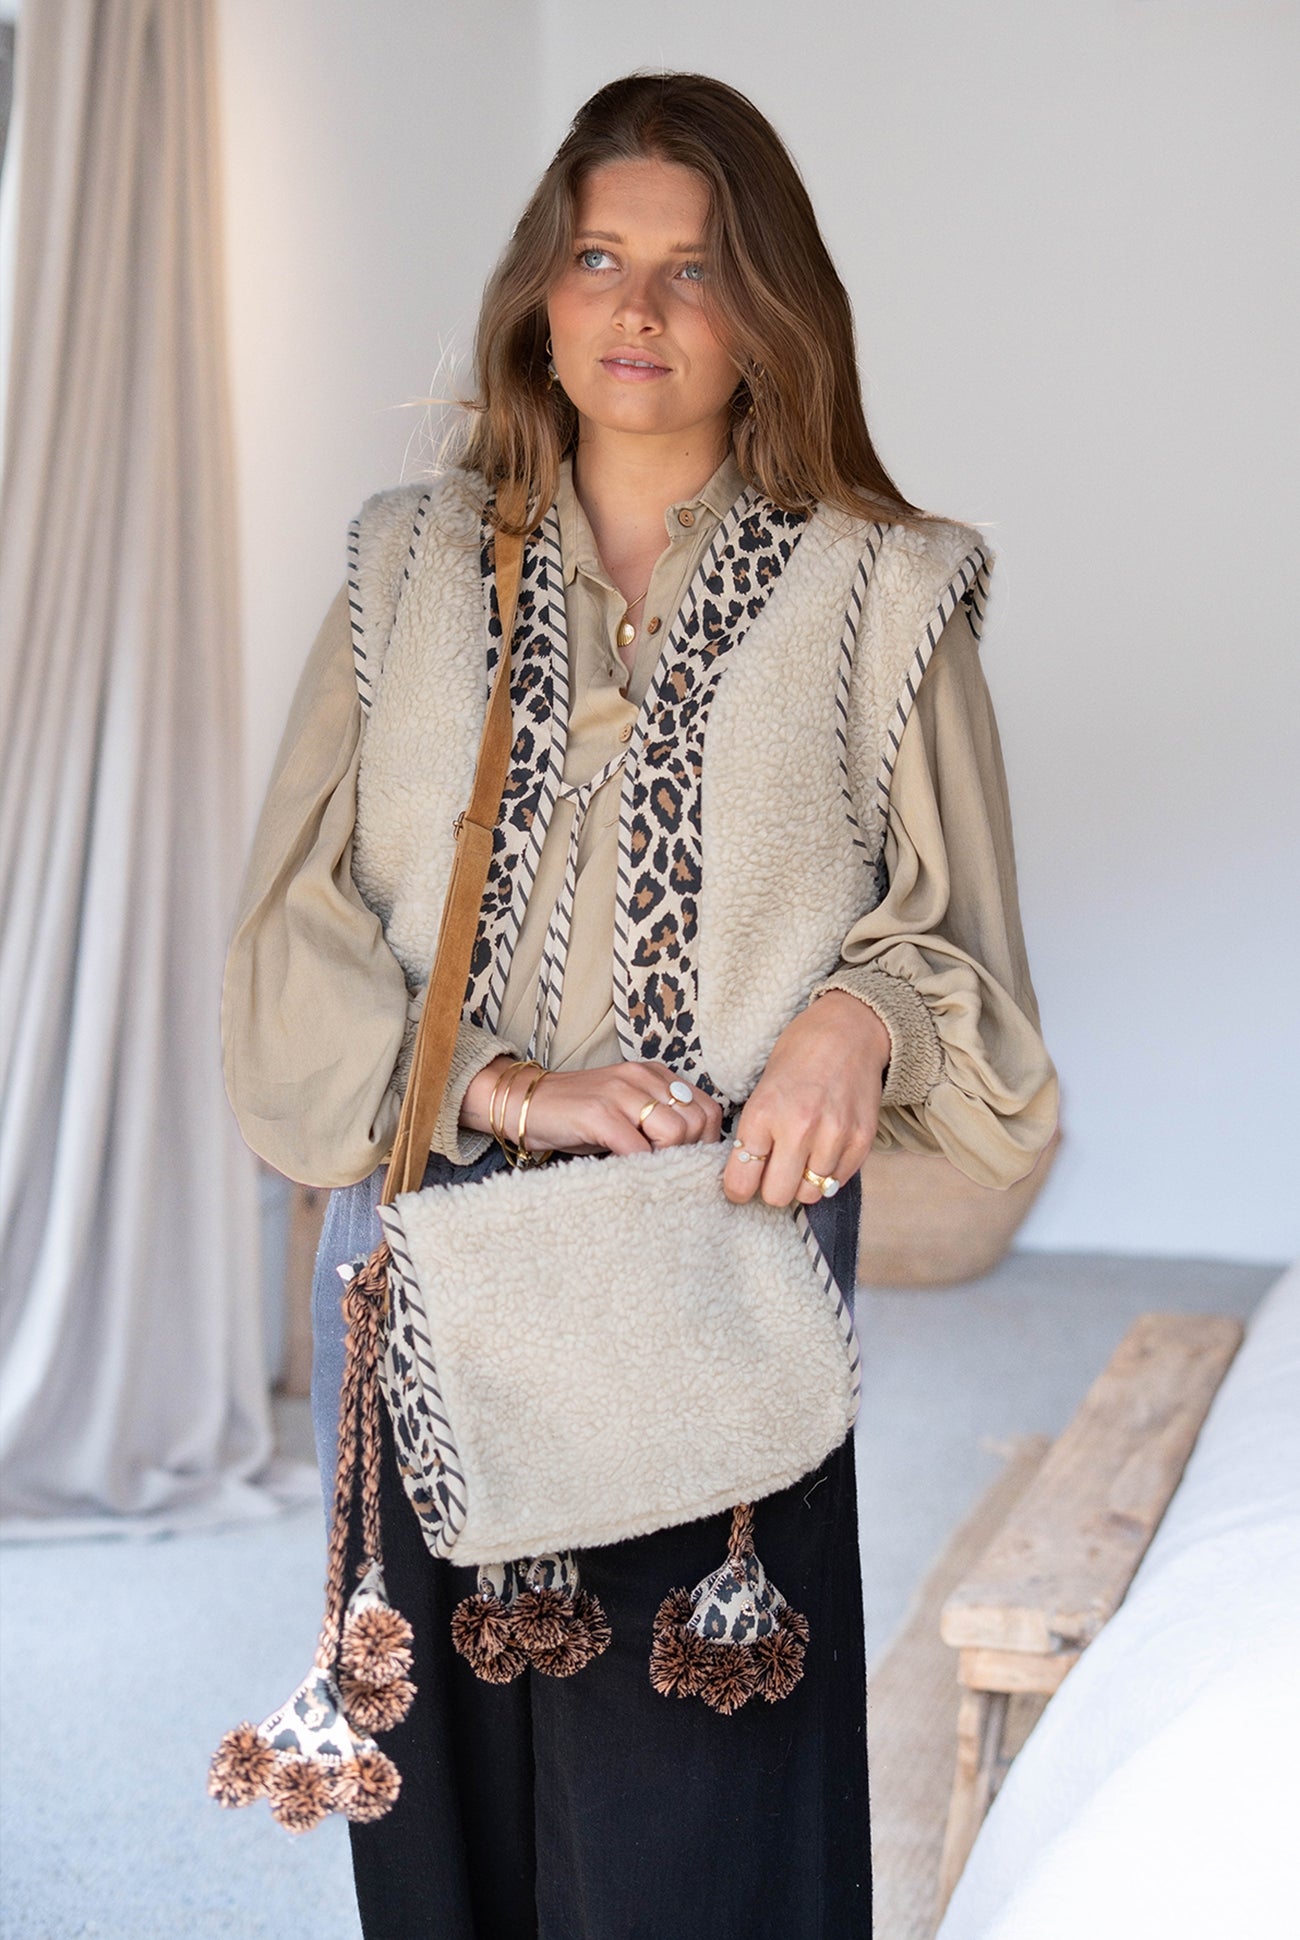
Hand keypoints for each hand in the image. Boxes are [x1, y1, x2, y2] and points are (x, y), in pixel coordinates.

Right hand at [462, 1057, 723, 1156]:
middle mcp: (642, 1077)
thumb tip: (697, 1159)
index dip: (708, 1143)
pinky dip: (640, 1169)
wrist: (524, 1102)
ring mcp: (619, 1092)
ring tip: (649, 1174)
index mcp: (655, 1074)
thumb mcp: (627, 1111)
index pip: (708, 1109)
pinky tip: (629, 1176)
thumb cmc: (579, 1116)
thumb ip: (660, 1122)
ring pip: (674, 1133)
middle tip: (669, 1174)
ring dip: (666, 1162)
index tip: (690, 1165)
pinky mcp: (597, 1113)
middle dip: (690, 1155)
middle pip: (696, 1123)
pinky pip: (637, 1148)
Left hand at [722, 991, 889, 1207]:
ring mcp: (834, 1136)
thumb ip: (755, 1133)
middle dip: (771, 1188)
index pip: (741, 1181)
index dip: (738, 1189)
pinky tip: (824, 1149)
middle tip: (774, 1171)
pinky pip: (838, 1181)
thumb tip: (746, 1176)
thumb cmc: (798, 1056)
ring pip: (810, 1194)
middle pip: (777, 1196)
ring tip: (802, 1157)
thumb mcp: (761, 1089)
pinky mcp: (861, 1140)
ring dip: (803, 1182)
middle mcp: (798, 1128)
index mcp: (763, 1113)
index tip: (742, 1185)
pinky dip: (828, 1173)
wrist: (848, 1031)